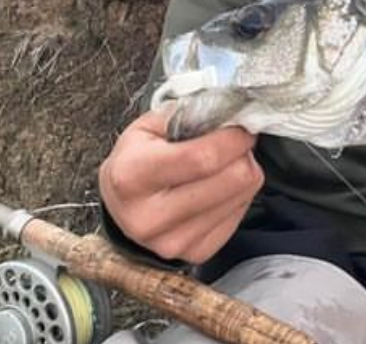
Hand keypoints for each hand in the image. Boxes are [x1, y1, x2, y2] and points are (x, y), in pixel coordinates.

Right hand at [98, 109, 263, 263]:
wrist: (122, 209)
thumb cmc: (136, 160)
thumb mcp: (147, 127)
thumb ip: (186, 115)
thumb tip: (230, 111)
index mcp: (133, 177)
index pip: (203, 157)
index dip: (233, 138)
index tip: (242, 126)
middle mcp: (150, 218)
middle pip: (232, 178)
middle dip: (242, 153)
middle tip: (234, 143)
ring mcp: (173, 242)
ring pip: (242, 195)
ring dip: (243, 172)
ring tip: (223, 165)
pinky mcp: (195, 254)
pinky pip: (240, 215)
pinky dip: (238, 195)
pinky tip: (218, 187)